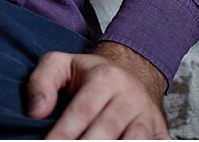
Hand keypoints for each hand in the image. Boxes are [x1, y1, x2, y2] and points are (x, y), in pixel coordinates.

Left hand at [27, 42, 168, 139]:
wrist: (135, 71)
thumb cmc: (90, 75)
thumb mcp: (61, 65)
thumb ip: (42, 82)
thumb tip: (36, 112)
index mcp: (106, 78)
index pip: (82, 111)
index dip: (64, 133)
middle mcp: (130, 96)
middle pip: (106, 131)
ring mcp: (148, 117)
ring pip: (134, 141)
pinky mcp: (161, 133)